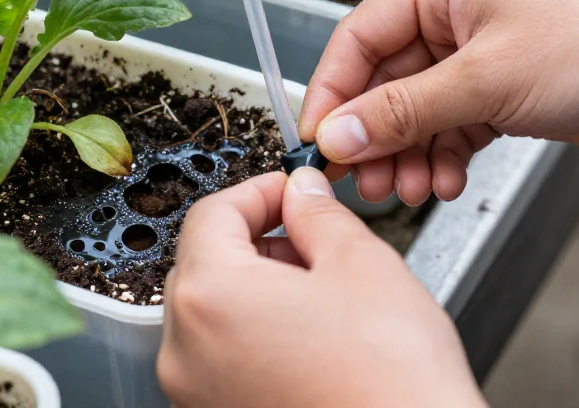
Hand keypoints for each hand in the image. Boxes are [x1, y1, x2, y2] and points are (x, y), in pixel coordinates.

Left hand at [158, 168, 485, 407]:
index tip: (291, 191)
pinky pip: (224, 359)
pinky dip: (257, 336)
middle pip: (206, 264)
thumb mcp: (361, 263)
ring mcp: (197, 394)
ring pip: (216, 314)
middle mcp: (187, 351)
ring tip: (322, 295)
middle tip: (312, 238)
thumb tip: (301, 193)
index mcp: (211, 297)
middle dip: (259, 241)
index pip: (212, 213)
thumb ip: (318, 212)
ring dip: (258, 289)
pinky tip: (312, 339)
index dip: (259, 191)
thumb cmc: (391, 382)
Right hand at [301, 0, 578, 205]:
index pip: (359, 38)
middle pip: (385, 81)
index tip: (319, 142)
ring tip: (407, 188)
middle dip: (374, 135)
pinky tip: (444, 180)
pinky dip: (443, 156)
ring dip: (408, 153)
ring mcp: (478, 54)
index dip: (333, 93)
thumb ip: (404, 111)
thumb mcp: (485, 80)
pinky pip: (450, 126)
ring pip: (416, 110)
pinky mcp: (500, 89)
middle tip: (362, 179)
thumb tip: (339, 133)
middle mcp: (454, 14)